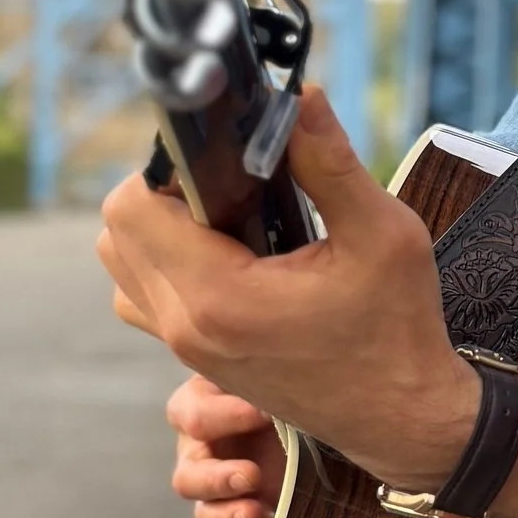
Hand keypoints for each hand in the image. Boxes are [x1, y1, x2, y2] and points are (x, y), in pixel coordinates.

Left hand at [96, 90, 482, 495]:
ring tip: (228, 218)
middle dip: (162, 192)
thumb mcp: (382, 235)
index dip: (169, 166)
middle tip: (232, 183)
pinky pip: (142, 297)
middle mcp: (186, 326)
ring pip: (120, 266)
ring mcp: (185, 349)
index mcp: (220, 297)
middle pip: (116, 232)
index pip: (132, 208)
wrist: (401, 419)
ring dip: (156, 230)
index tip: (223, 157)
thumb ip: (330, 163)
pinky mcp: (195, 359)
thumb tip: (297, 98)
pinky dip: (164, 266)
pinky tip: (227, 255)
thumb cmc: (397, 332)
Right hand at [166, 372, 283, 517]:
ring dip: (229, 515)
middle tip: (252, 474)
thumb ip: (265, 381)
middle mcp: (201, 449)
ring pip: (205, 511)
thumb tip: (276, 398)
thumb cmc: (285, 378)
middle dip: (218, 479)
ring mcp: (219, 487)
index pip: (194, 416)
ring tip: (258, 513)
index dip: (227, 417)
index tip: (266, 413)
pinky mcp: (244, 511)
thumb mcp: (272, 372)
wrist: (318, 408)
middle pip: (189, 476)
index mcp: (199, 405)